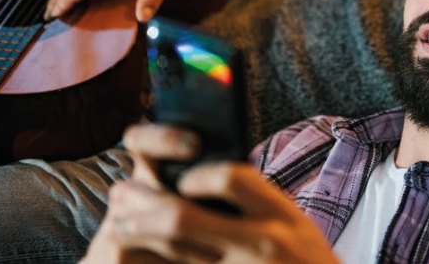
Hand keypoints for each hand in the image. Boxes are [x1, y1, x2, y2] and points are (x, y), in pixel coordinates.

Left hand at [83, 124, 340, 263]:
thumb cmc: (307, 262)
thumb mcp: (297, 224)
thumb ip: (257, 202)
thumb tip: (202, 174)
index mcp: (281, 216)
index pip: (230, 178)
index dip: (197, 175)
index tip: (182, 177)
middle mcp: (260, 245)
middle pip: (182, 219)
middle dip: (143, 204)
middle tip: (122, 194)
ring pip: (170, 252)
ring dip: (136, 235)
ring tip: (121, 225)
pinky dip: (150, 262)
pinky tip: (139, 255)